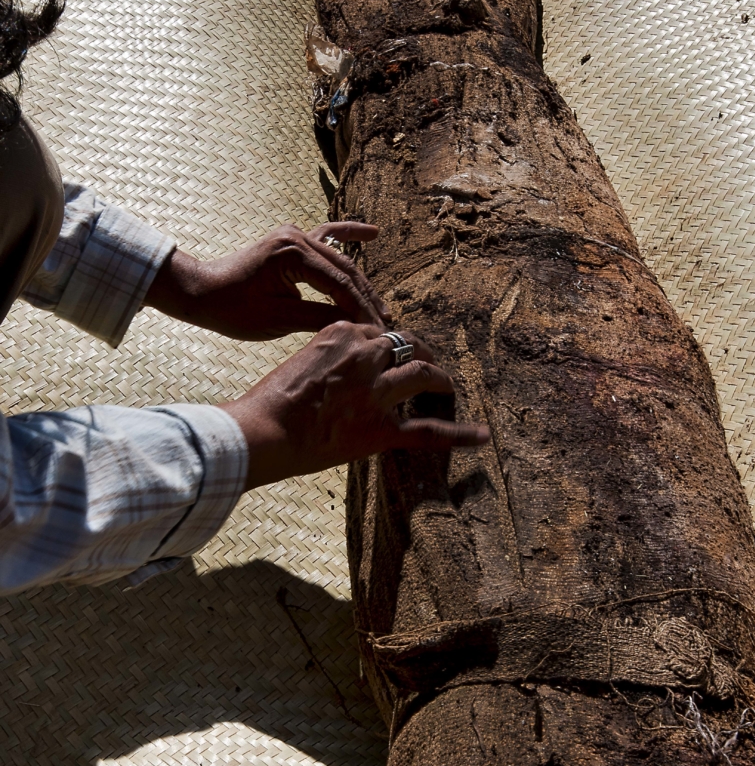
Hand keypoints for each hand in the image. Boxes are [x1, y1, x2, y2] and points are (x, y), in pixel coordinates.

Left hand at [145, 222, 389, 339]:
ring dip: (361, 282)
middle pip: (344, 271)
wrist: (201, 293)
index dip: (360, 310)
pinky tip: (372, 233)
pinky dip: (348, 235)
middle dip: (366, 299)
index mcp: (292, 255)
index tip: (377, 332)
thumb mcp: (278, 320)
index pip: (339, 285)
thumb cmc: (232, 309)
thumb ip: (319, 317)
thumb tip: (355, 325)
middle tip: (385, 324)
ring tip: (382, 305)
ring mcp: (294, 235)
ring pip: (339, 259)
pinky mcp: (291, 241)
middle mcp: (296, 237)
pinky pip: (326, 236)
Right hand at [219, 321, 489, 489]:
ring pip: (422, 374)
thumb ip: (323, 359)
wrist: (261, 432)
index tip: (388, 351)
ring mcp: (376, 392)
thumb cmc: (267, 403)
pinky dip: (460, 434)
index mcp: (340, 334)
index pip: (375, 330)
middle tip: (426, 360)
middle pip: (405, 344)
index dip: (386, 342)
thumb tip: (337, 372)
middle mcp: (364, 356)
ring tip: (447, 384)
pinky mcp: (381, 429)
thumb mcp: (296, 363)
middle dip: (419, 350)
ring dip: (440, 377)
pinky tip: (483, 436)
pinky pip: (429, 431)